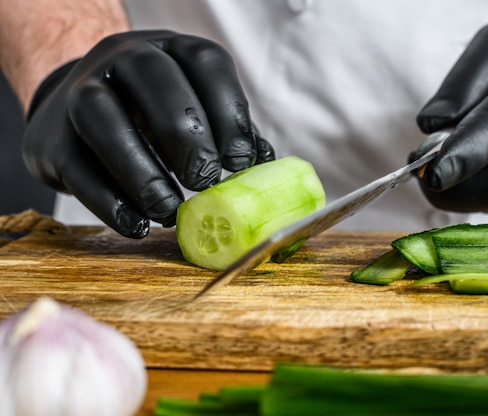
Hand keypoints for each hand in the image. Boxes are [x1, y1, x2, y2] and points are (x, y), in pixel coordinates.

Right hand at [23, 30, 273, 237]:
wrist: (76, 109)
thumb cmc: (152, 114)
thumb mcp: (194, 109)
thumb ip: (227, 132)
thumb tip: (263, 162)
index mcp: (171, 49)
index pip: (206, 63)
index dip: (230, 112)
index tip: (243, 162)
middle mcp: (123, 57)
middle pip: (155, 80)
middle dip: (186, 136)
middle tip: (206, 182)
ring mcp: (79, 92)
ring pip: (102, 119)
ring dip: (142, 172)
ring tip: (169, 210)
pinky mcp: (51, 138)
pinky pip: (76, 169)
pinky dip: (110, 203)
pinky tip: (137, 224)